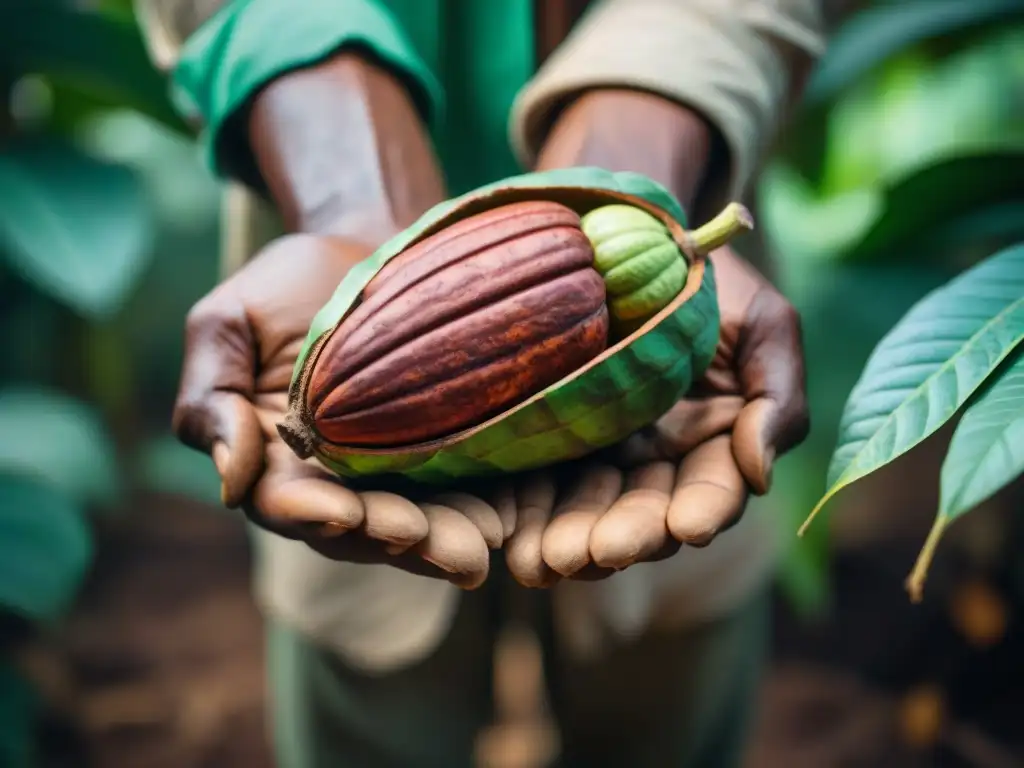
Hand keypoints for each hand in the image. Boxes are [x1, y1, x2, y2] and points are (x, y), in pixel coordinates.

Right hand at [172, 234, 502, 587]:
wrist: (364, 246)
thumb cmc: (285, 286)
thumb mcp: (226, 325)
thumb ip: (212, 398)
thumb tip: (229, 479)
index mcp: (274, 462)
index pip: (288, 503)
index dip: (313, 514)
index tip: (342, 513)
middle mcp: (335, 482)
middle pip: (361, 528)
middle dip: (395, 538)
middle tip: (428, 542)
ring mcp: (395, 472)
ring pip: (419, 520)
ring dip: (448, 538)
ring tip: (480, 544)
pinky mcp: (448, 452)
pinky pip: (466, 488)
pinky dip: (488, 506)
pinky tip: (511, 519)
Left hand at [503, 245, 808, 586]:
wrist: (637, 241)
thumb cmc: (713, 283)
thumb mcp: (765, 327)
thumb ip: (778, 399)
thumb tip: (760, 471)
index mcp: (714, 446)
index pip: (712, 491)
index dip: (701, 510)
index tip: (690, 527)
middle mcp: (656, 464)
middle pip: (641, 515)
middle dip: (621, 537)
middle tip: (595, 554)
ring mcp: (599, 456)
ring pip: (584, 511)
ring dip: (564, 539)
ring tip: (540, 561)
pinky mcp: (548, 440)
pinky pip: (534, 482)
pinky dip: (522, 511)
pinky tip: (505, 533)